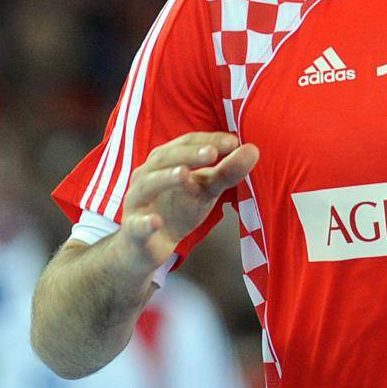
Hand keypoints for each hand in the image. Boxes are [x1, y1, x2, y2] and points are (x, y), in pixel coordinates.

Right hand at [113, 133, 258, 271]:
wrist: (147, 247)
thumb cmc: (178, 210)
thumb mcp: (206, 190)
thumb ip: (227, 171)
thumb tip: (253, 149)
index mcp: (164, 162)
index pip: (185, 143)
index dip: (207, 140)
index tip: (233, 142)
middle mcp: (146, 177)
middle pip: (164, 159)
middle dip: (188, 154)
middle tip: (213, 153)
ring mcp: (137, 203)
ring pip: (147, 186)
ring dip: (165, 178)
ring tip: (185, 175)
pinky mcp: (133, 231)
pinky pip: (137, 225)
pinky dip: (145, 223)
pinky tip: (156, 222)